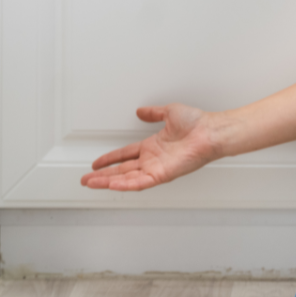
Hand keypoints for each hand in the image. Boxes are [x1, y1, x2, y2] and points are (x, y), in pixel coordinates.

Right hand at [80, 103, 222, 190]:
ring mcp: (156, 168)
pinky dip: (125, 185)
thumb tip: (141, 111)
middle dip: (102, 176)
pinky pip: (140, 182)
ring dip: (107, 182)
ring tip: (91, 184)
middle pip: (121, 170)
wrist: (209, 131)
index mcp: (152, 147)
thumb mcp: (169, 113)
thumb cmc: (197, 123)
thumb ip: (153, 113)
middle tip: (86, 180)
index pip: (125, 155)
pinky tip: (111, 185)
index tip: (96, 163)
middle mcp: (152, 160)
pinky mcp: (162, 175)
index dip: (110, 159)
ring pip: (126, 179)